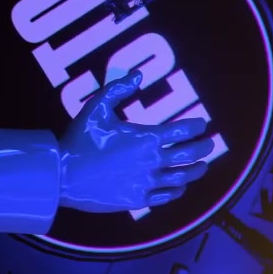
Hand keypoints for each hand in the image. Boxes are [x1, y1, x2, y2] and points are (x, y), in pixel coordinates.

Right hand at [58, 70, 214, 213]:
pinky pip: (166, 195)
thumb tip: (137, 75)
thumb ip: (118, 89)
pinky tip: (180, 186)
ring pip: (183, 177)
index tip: (202, 124)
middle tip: (209, 144)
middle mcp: (153, 161)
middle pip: (190, 154)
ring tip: (202, 166)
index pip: (184, 130)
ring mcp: (147, 182)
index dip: (197, 126)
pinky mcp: (138, 199)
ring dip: (196, 170)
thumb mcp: (96, 107)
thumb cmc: (78, 139)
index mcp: (146, 137)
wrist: (63, 175)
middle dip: (204, 148)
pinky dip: (177, 190)